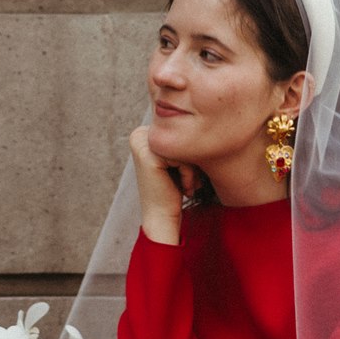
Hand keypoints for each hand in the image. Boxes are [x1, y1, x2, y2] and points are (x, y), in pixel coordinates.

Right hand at [130, 124, 194, 243]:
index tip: (180, 174)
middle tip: (184, 182)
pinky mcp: (149, 156)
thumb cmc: (174, 190)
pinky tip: (180, 187)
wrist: (162, 218)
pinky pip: (183, 157)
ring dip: (190, 169)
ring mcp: (141, 144)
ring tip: (182, 184)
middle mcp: (138, 134)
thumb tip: (201, 120)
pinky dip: (188, 174)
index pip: (180, 131)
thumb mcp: (177, 158)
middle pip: (181, 136)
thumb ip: (181, 139)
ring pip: (183, 146)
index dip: (187, 154)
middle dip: (189, 161)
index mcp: (143, 133)